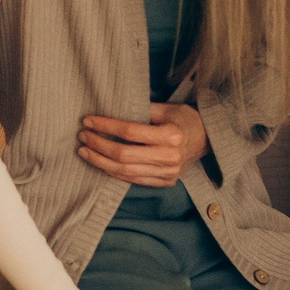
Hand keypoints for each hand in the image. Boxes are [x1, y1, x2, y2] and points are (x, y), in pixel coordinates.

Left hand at [78, 103, 205, 186]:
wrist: (206, 138)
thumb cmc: (183, 119)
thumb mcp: (166, 108)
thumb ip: (140, 109)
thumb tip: (109, 107)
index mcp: (172, 135)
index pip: (130, 132)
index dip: (106, 126)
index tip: (88, 120)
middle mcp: (170, 157)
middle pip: (124, 155)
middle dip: (98, 145)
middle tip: (83, 136)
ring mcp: (169, 173)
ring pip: (125, 172)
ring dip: (101, 162)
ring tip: (85, 151)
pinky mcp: (165, 182)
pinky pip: (133, 180)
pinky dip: (114, 172)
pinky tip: (101, 163)